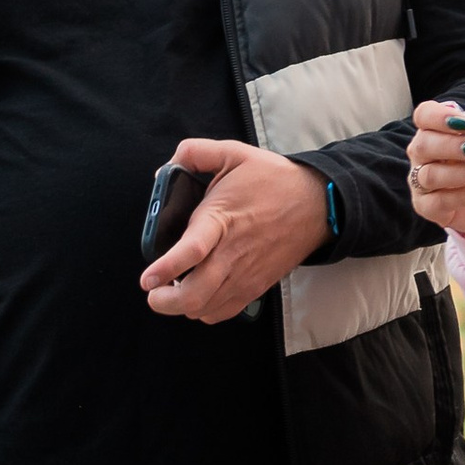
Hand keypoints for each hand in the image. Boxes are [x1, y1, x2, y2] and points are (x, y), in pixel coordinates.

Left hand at [140, 141, 328, 321]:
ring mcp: (245, 275)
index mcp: (222, 219)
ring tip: (173, 290)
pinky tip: (198, 293)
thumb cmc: (273, 180)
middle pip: (195, 295)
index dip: (166, 268)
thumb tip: (166, 167)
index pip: (192, 250)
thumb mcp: (234, 153)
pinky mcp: (255, 287)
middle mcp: (232, 254)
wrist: (318, 205)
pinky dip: (204, 310)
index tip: (147, 279)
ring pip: (205, 309)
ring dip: (182, 306)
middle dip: (165, 301)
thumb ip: (195, 152)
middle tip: (153, 291)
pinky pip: (222, 312)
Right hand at [408, 101, 464, 240]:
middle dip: (451, 146)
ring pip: (429, 175)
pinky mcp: (428, 207)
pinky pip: (436, 202)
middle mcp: (424, 155)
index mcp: (438, 131)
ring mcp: (422, 183)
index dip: (438, 116)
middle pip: (422, 145)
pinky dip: (463, 197)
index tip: (464, 123)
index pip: (424, 115)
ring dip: (460, 173)